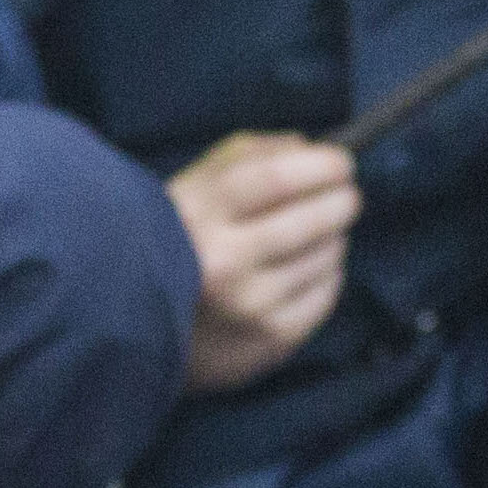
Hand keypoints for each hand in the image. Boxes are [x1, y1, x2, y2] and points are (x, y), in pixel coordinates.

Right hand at [171, 132, 359, 394]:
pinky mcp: (269, 339)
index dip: (322, 166)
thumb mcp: (195, 185)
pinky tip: (307, 270)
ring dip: (333, 238)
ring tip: (313, 236)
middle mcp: (223, 261)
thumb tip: (312, 148)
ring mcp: (248, 305)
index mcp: (199, 214)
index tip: (341, 164)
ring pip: (326, 256)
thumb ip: (249, 154)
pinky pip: (325, 296)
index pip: (277, 178)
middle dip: (342, 201)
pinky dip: (327, 275)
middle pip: (312, 219)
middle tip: (346, 196)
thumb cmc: (179, 238)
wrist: (142, 324)